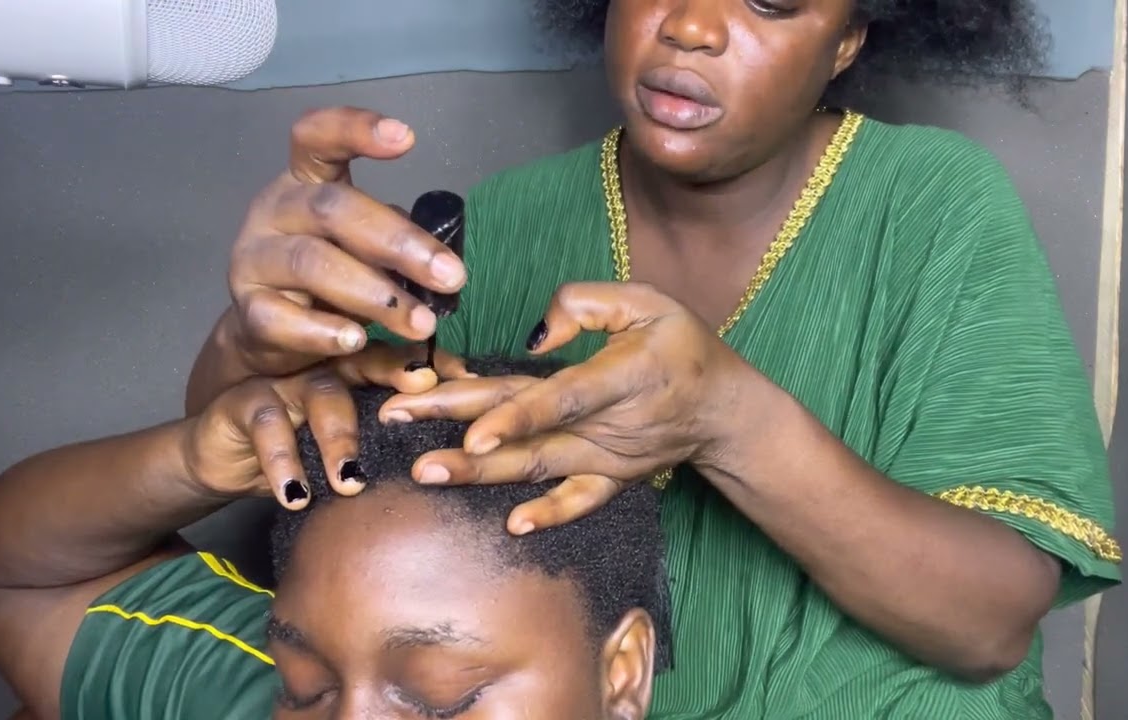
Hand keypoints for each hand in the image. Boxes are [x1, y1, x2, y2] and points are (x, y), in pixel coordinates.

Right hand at [184, 342, 471, 508]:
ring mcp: (287, 381)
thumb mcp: (350, 449)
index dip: (434, 367)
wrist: (223, 458)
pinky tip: (296, 496)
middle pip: (366, 363)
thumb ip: (394, 443)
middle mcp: (326, 366)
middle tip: (421, 396)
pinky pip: (268, 428)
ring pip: (322, 398)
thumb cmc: (302, 452)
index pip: (402, 361)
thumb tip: (458, 461)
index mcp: (358, 371)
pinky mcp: (246, 402)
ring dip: (339, 441)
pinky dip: (283, 465)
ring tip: (351, 482)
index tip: (468, 379)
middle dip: (396, 376)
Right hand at [226, 106, 467, 378]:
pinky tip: (356, 340)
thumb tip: (443, 261)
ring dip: (374, 295)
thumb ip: (392, 244)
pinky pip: (280, 318)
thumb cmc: (329, 278)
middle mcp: (275, 210)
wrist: (270, 333)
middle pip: (332, 209)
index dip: (355, 129)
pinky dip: (322, 331)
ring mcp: (254, 258)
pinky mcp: (247, 309)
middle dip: (399, 242)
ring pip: (312, 264)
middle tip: (451, 277)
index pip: (317, 138)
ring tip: (421, 323)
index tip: (407, 137)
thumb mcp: (361, 248)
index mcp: (304, 182)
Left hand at [378, 282, 747, 531]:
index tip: (468, 431)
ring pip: (539, 469)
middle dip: (465, 437)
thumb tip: (534, 333)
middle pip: (531, 435)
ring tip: (425, 472)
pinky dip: (550, 515)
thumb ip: (587, 302)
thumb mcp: (648, 300)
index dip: (515, 416)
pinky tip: (512, 525)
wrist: (725, 409)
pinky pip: (579, 502)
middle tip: (402, 433)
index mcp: (622, 376)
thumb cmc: (684, 346)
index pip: (560, 399)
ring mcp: (609, 459)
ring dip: (481, 474)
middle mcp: (610, 425)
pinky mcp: (612, 480)